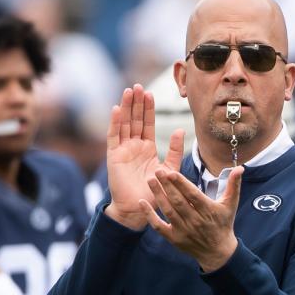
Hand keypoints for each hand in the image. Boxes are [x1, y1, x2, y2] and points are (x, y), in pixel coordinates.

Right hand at [105, 84, 184, 229]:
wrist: (139, 208)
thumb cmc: (154, 192)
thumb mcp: (170, 169)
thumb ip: (175, 150)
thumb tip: (181, 130)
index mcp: (147, 148)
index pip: (147, 123)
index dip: (148, 109)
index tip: (150, 93)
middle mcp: (134, 146)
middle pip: (135, 119)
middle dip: (136, 103)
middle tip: (138, 86)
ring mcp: (123, 150)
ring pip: (124, 124)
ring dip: (126, 107)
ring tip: (129, 91)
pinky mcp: (114, 156)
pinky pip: (114, 136)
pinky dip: (115, 122)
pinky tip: (117, 108)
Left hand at [139, 166, 242, 271]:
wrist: (217, 252)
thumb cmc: (223, 224)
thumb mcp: (230, 204)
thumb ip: (233, 185)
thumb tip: (239, 168)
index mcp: (208, 210)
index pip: (192, 195)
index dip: (181, 184)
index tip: (171, 172)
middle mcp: (195, 220)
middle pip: (178, 201)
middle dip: (166, 185)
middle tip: (156, 170)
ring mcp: (183, 230)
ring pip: (168, 211)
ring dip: (158, 196)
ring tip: (150, 181)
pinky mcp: (174, 238)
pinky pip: (159, 226)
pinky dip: (149, 215)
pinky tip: (142, 203)